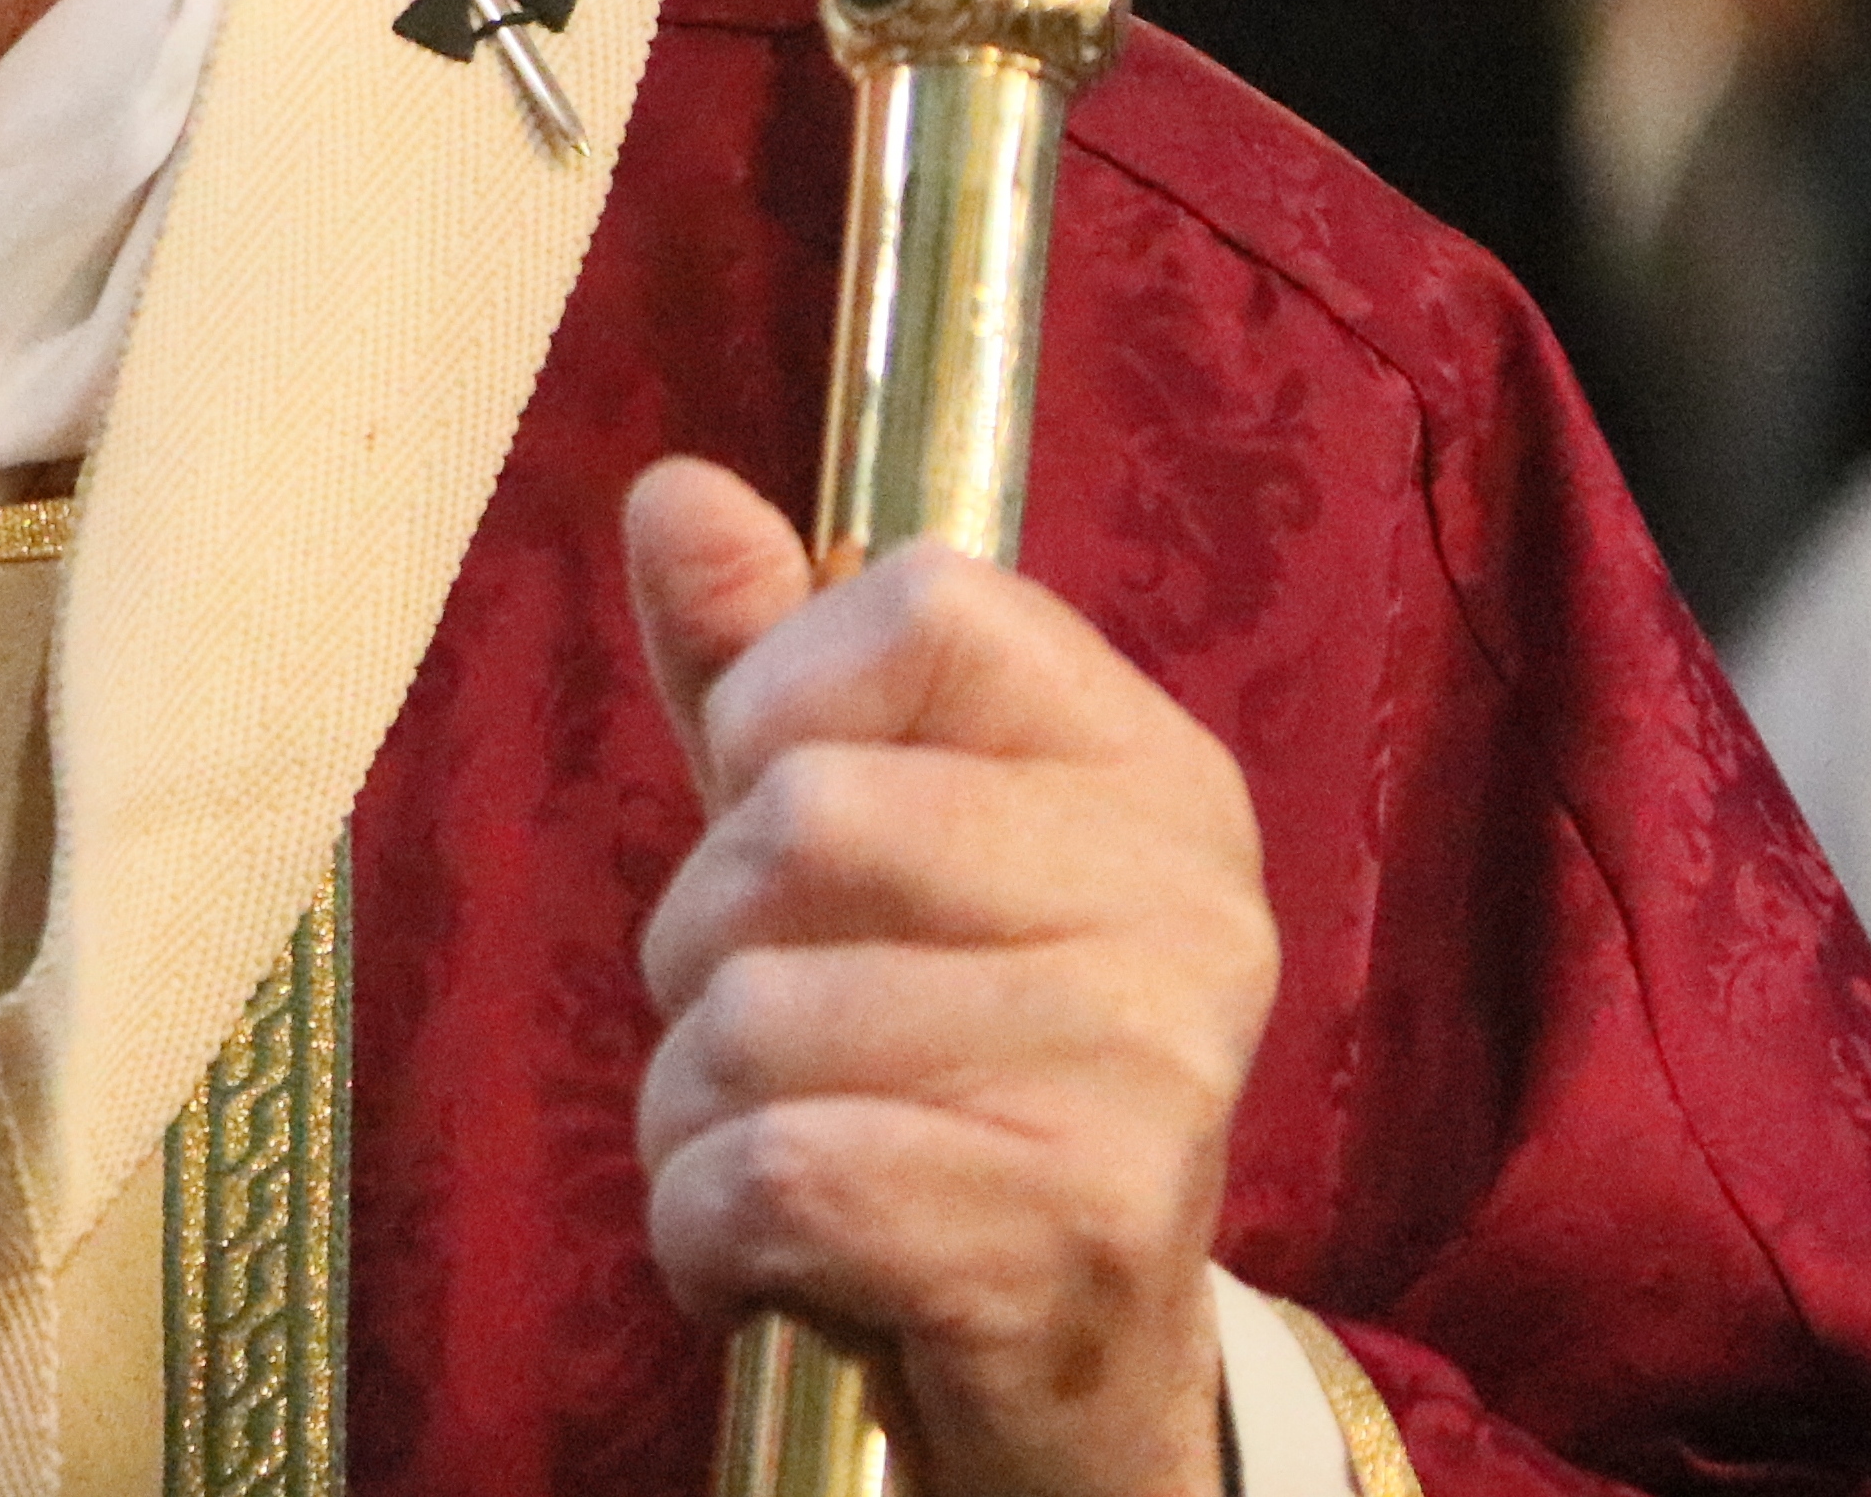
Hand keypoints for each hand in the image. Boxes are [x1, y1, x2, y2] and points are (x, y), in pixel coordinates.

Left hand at [623, 458, 1275, 1496]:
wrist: (1068, 1382)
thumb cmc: (933, 1076)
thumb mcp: (848, 854)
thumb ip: (763, 671)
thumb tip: (676, 488)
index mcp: (1153, 774)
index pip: (926, 606)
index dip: (780, 698)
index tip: (775, 804)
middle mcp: (1193, 906)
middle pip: (804, 815)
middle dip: (702, 940)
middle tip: (764, 1029)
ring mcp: (1155, 1072)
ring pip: (756, 1010)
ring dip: (694, 1105)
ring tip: (779, 1149)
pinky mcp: (1080, 1232)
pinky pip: (772, 1170)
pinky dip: (702, 1226)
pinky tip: (767, 1254)